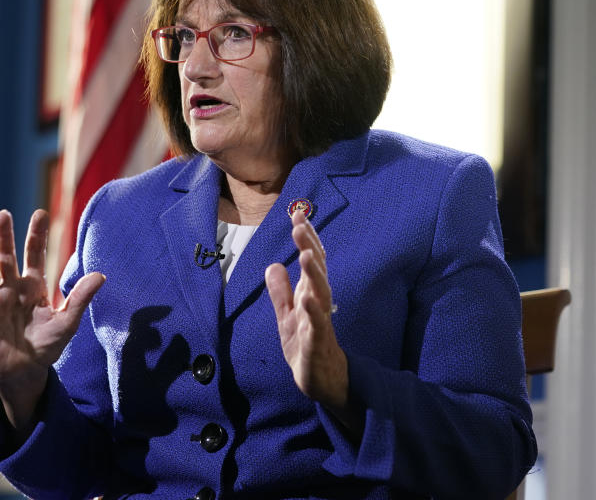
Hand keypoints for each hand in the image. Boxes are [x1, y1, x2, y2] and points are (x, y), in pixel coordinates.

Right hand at [0, 209, 104, 431]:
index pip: (34, 253)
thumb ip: (80, 298)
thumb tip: (101, 275)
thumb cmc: (47, 346)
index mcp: (33, 285)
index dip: (37, 234)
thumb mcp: (67, 322)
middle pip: (7, 256)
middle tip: (3, 214)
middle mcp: (12, 287)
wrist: (25, 373)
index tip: (40, 213)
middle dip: (6, 236)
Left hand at [264, 209, 348, 411]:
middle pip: (317, 270)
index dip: (305, 238)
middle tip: (300, 222)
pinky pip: (317, 325)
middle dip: (309, 245)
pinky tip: (308, 298)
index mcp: (310, 294)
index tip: (297, 214)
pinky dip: (313, 311)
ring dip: (315, 273)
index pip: (311, 261)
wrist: (322, 382)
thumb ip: (280, 291)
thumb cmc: (305, 346)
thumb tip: (273, 264)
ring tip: (307, 253)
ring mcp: (320, 322)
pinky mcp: (317, 343)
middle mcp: (318, 303)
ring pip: (320, 293)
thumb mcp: (286, 316)